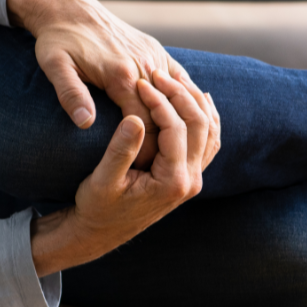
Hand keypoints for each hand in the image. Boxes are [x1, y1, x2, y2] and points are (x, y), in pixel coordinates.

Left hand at [6, 0, 219, 167]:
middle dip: (166, 144)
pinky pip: (179, 78)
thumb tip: (85, 124)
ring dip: (180, 123)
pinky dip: (185, 98)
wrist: (68, 7)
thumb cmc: (56, 40)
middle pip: (165, 114)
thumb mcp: (54, 67)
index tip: (144, 176)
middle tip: (162, 172)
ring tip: (178, 152)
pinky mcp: (154, 49)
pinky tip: (185, 119)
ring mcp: (152, 55)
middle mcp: (142, 64)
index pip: (144, 124)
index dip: (146, 153)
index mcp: (120, 75)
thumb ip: (70, 95)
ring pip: (180, 96)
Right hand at [29, 74, 219, 275]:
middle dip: (180, 95)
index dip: (159, 101)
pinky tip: (196, 100)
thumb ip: (121, 150)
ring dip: (195, 103)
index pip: (176, 128)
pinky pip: (207, 142)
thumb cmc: (97, 207)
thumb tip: (135, 118)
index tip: (140, 82)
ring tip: (174, 79)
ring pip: (210, 132)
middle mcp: (190, 182)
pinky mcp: (189, 176)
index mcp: (172, 182)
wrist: (100, 232)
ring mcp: (193, 179)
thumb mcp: (102, 180)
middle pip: (200, 125)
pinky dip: (204, 118)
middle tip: (157, 74)